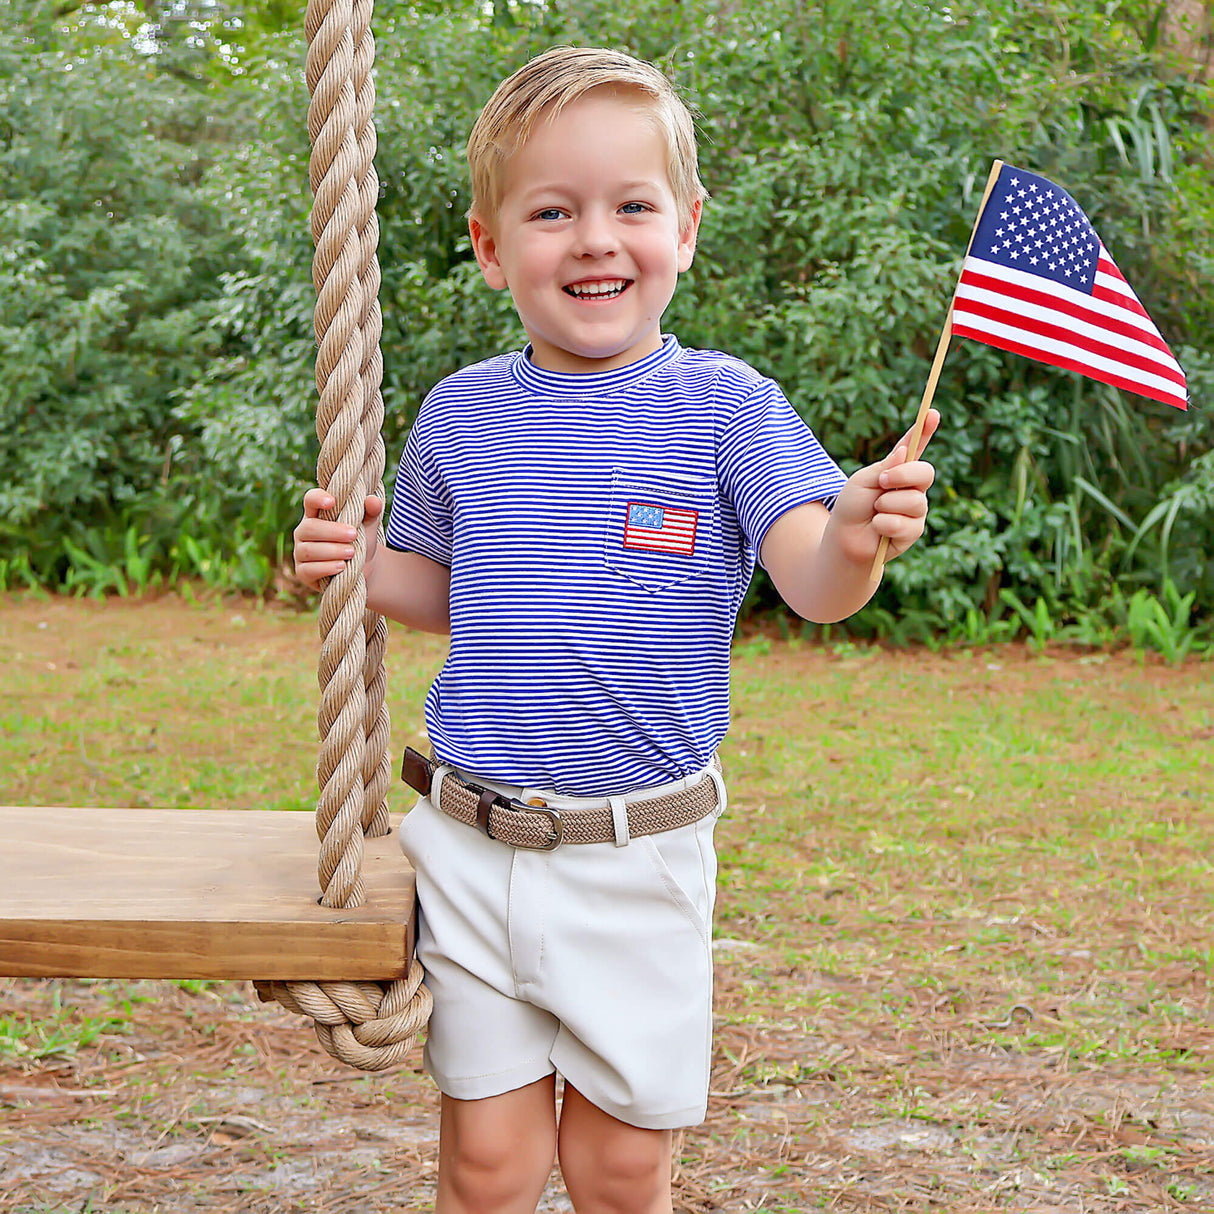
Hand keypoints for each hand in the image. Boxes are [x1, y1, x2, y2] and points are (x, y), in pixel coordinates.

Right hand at [292, 489, 385, 589]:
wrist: (362, 568)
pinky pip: (309, 570)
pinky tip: (342, 566)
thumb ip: (371, 511)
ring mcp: (300, 552)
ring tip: (352, 552)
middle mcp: (304, 532)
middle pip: (309, 527)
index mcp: (316, 514)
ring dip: (332, 551)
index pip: (310, 500)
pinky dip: (326, 568)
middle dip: (332, 531)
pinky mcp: (303, 572)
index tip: (332, 502)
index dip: (317, 498)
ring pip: (309, 550)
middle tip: (354, 535)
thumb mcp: (368, 526)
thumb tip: (373, 500)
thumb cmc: (359, 541)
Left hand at [831, 410, 938, 561]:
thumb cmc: (852, 506)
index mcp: (898, 469)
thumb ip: (884, 467)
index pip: (915, 447)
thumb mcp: (863, 480)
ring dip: (886, 504)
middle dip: (903, 475)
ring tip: (874, 511)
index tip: (931, 413)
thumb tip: (903, 453)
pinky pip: (905, 523)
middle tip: (882, 482)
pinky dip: (885, 524)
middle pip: (925, 472)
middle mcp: (912, 487)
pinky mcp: (913, 530)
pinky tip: (878, 527)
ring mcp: (915, 509)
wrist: (845, 537)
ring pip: (914, 500)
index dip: (925, 431)